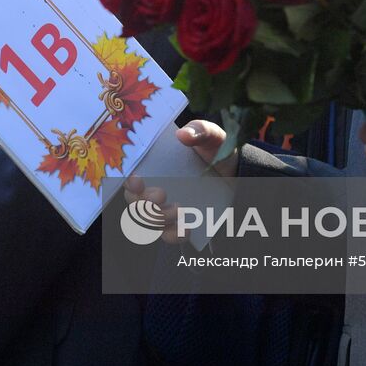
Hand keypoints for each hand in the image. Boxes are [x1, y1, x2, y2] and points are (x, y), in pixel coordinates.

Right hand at [123, 120, 236, 242]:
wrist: (236, 174)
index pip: (129, 176)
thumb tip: (182, 135)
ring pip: (147, 221)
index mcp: (152, 165)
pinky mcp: (177, 222)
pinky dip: (173, 235)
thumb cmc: (215, 151)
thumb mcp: (211, 136)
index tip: (138, 180)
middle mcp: (152, 187)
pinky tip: (186, 229)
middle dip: (144, 203)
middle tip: (162, 194)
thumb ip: (200, 130)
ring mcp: (164, 207)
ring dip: (158, 218)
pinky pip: (166, 235)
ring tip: (180, 209)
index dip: (128, 181)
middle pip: (134, 202)